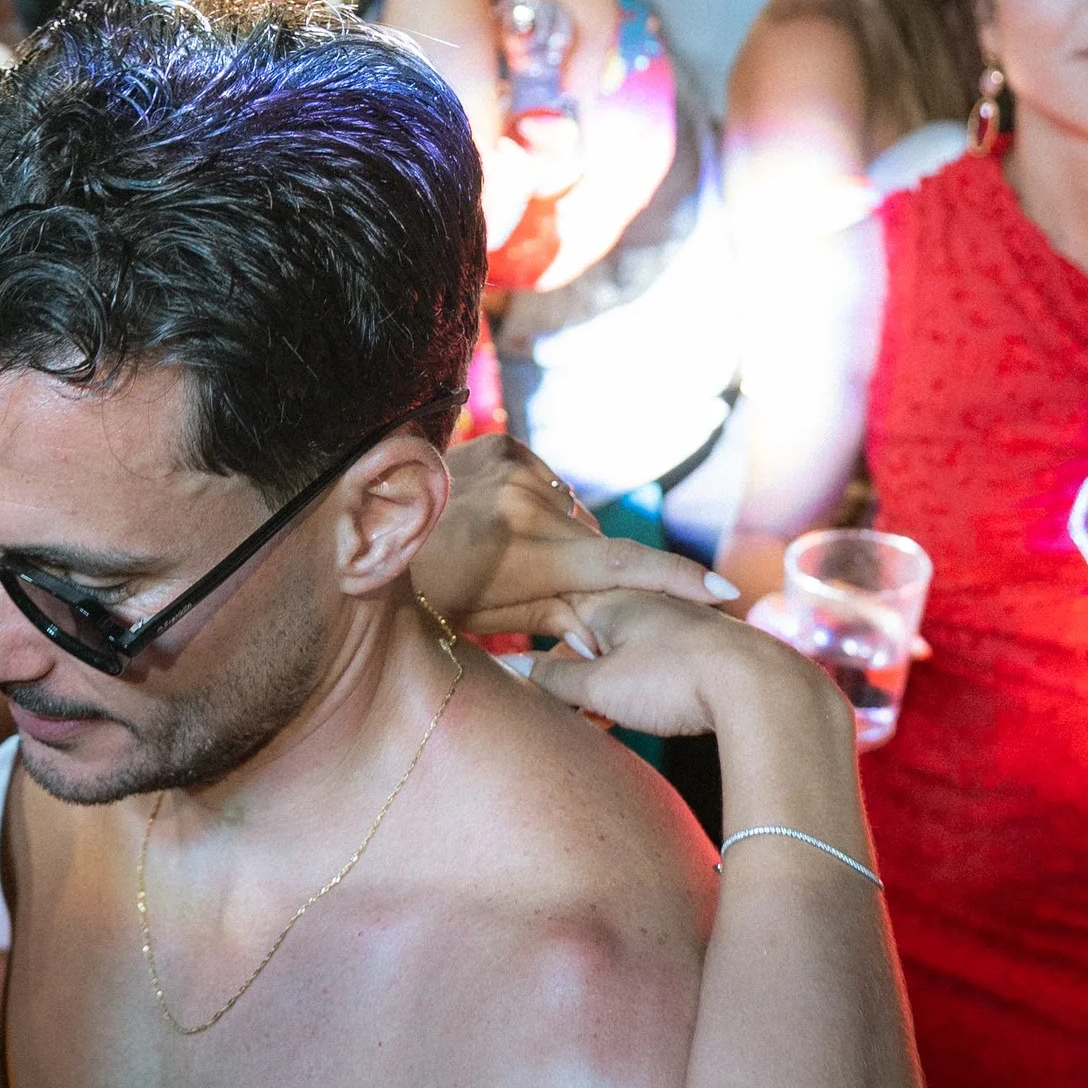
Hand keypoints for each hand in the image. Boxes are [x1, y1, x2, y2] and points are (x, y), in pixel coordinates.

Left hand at [425, 434, 729, 643]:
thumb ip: (554, 621)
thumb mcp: (489, 619)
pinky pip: (547, 482)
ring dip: (566, 538)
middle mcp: (526, 499)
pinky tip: (507, 527)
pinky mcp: (502, 444)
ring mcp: (513, 464)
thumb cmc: (429, 592)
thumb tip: (604, 643)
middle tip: (571, 596)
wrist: (366, 529)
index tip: (721, 593)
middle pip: (596, 541)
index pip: (619, 565)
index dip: (674, 579)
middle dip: (595, 570)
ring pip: (572, 512)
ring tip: (519, 561)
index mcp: (527, 549)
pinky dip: (542, 507)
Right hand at [528, 583, 839, 739]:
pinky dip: (634, 690)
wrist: (761, 687)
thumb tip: (507, 667)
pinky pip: (650, 666)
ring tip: (600, 721)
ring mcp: (675, 624)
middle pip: (587, 635)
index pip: (553, 611)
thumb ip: (550, 677)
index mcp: (611, 598)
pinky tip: (635, 718)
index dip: (535, 646)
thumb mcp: (599, 685)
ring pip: (620, 654)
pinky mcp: (700, 649)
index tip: (522, 678)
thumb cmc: (675, 679)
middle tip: (566, 710)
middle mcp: (644, 601)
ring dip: (604, 688)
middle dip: (572, 675)